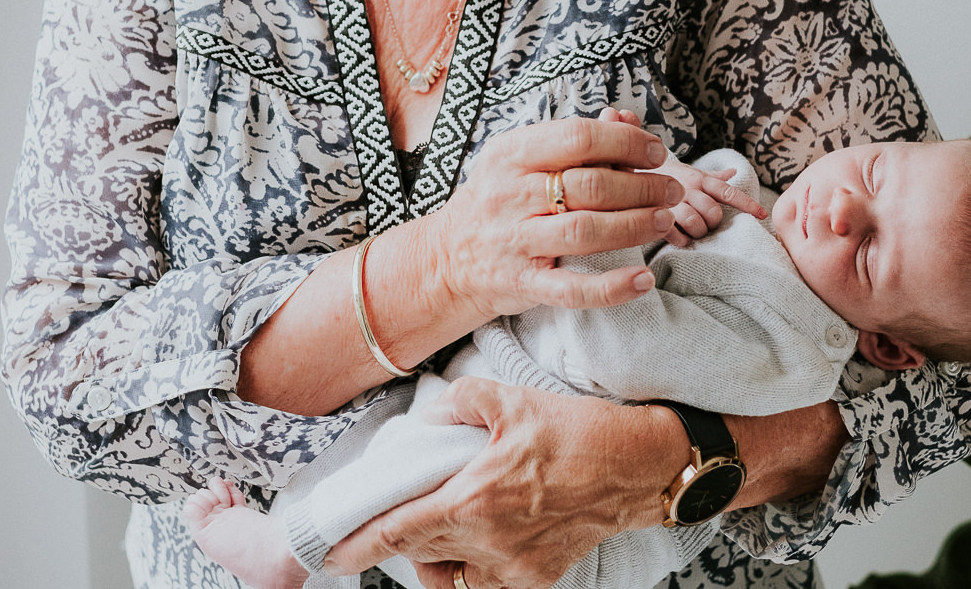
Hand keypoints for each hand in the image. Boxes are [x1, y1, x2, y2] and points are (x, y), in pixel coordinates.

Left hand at [322, 378, 687, 588]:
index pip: (397, 533)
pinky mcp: (537, 577)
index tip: (330, 552)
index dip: (357, 545)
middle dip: (389, 547)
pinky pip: (484, 582)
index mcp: (474, 499)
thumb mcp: (512, 399)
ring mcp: (514, 566)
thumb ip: (461, 402)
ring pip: (448, 575)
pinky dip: (469, 566)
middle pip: (416, 555)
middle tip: (369, 535)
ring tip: (432, 529)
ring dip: (430, 557)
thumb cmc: (578, 432)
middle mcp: (488, 542)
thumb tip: (431, 417)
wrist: (640, 468)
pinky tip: (473, 541)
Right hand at [420, 116, 682, 319]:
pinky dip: (613, 287)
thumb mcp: (519, 161)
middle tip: (671, 190)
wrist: (445, 259)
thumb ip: (571, 143)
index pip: (577, 138)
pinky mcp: (522, 283)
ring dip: (635, 225)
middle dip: (642, 186)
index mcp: (510, 154)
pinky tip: (644, 279)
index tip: (655, 152)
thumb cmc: (497, 202)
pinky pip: (573, 289)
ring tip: (664, 220)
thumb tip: (627, 121)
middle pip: (589, 185)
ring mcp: (514, 242)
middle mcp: (509, 195)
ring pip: (585, 232)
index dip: (626, 143)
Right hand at [597, 108, 766, 246]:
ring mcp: (671, 203)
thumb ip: (712, 176)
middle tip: (703, 224)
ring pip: (698, 226)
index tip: (762, 216)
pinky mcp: (656, 217)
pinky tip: (677, 237)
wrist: (626, 171)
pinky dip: (681, 240)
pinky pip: (677, 236)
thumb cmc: (664, 176)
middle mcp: (688, 189)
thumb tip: (735, 172)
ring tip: (690, 231)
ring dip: (698, 233)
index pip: (728, 192)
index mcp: (699, 178)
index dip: (747, 204)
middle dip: (713, 224)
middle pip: (714, 214)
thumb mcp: (688, 171)